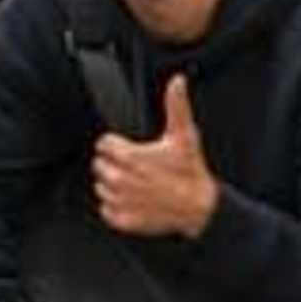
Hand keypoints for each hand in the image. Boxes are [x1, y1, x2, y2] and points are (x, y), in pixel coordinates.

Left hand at [93, 74, 218, 238]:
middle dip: (115, 164)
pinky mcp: (122, 219)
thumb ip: (176, 106)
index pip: (103, 144)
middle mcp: (119, 179)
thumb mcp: (184, 135)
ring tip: (137, 183)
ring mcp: (120, 201)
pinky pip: (106, 210)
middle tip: (136, 167)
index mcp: (129, 157)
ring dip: (114, 185)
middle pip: (100, 165)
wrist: (200, 208)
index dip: (116, 145)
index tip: (130, 149)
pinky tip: (135, 200)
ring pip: (101, 187)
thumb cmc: (190, 172)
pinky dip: (117, 206)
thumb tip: (177, 82)